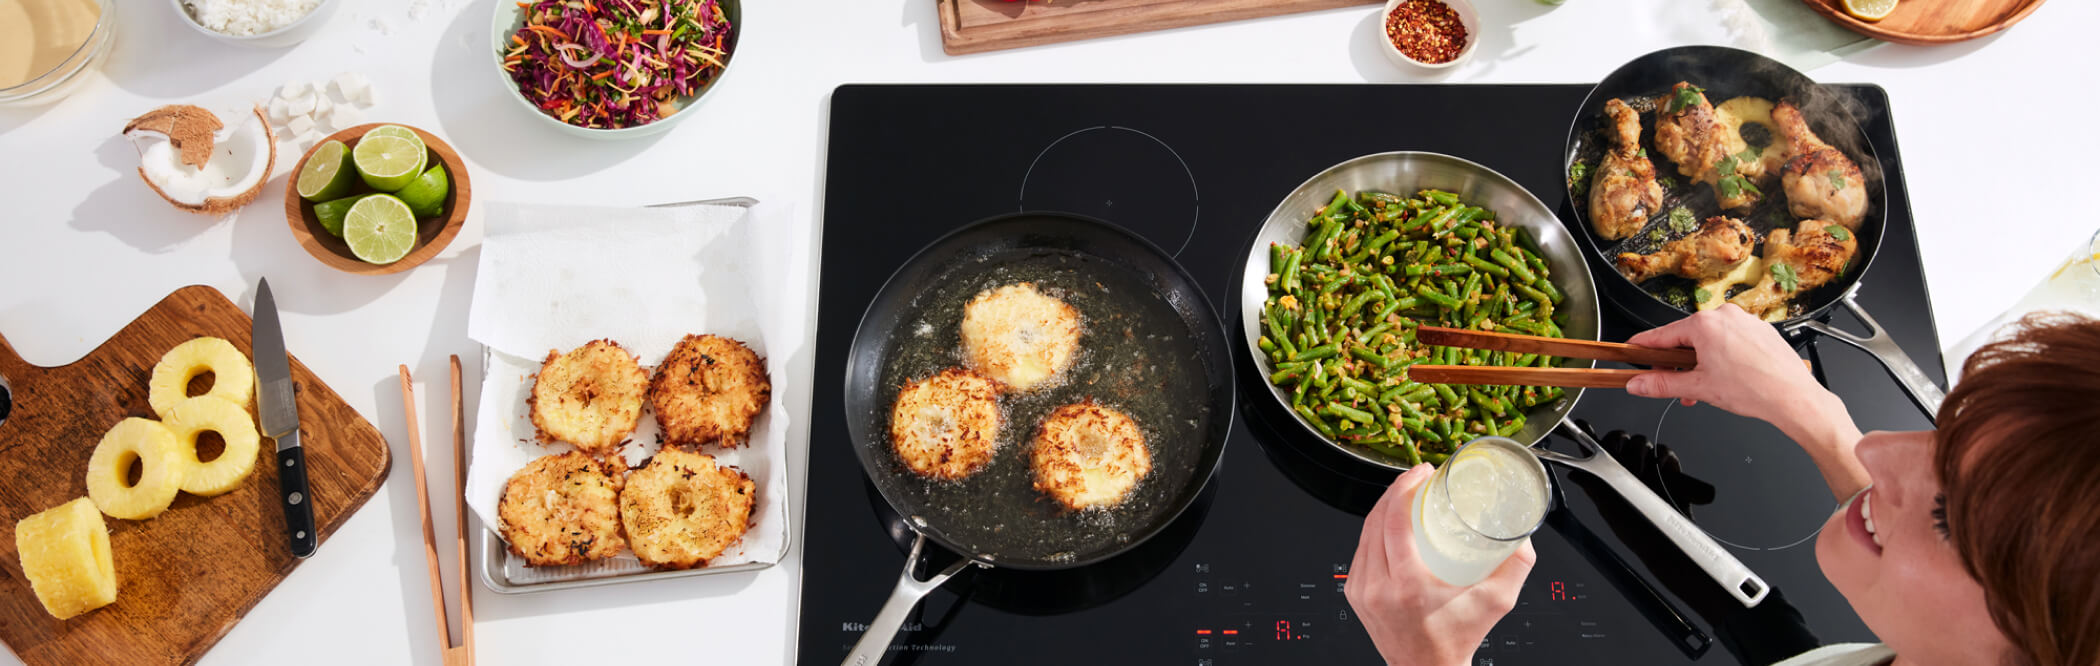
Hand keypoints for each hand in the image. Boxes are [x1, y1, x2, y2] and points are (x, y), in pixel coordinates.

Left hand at [1345, 464, 1534, 665]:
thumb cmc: (1457, 639)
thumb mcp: (1496, 601)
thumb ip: (1516, 565)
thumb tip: (1522, 533)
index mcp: (1407, 586)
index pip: (1394, 520)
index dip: (1404, 488)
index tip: (1421, 473)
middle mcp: (1378, 587)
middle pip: (1376, 520)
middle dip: (1395, 491)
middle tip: (1417, 478)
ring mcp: (1361, 590)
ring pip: (1365, 532)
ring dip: (1383, 507)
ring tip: (1405, 494)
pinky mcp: (1355, 593)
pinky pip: (1361, 550)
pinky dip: (1375, 530)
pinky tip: (1389, 520)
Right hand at [1624, 305, 1866, 498]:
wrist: (1793, 397)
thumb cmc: (1754, 390)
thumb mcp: (1698, 388)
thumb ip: (1661, 385)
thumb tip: (1638, 384)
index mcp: (1705, 324)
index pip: (1662, 335)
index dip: (1643, 347)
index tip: (1632, 351)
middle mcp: (1725, 316)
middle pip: (1686, 338)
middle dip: (1677, 364)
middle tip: (1675, 385)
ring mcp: (1745, 321)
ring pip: (1710, 340)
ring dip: (1700, 364)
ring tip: (1704, 388)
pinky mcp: (1760, 330)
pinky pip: (1731, 340)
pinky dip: (1722, 357)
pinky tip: (1726, 379)